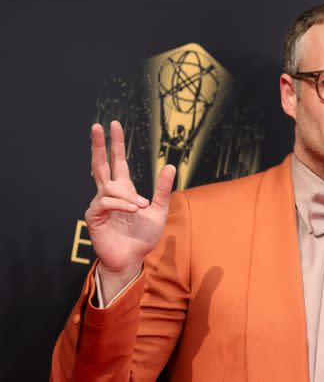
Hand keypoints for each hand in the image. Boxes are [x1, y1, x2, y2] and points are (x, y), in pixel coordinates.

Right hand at [85, 121, 175, 298]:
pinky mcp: (94, 216)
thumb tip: (170, 165)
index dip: (115, 144)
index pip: (118, 161)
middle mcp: (110, 193)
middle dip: (100, 145)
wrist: (132, 258)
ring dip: (127, 195)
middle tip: (98, 126)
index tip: (114, 125)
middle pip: (101, 164)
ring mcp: (100, 204)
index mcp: (125, 189)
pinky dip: (121, 204)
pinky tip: (133, 209)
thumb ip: (163, 189)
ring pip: (109, 186)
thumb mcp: (159, 210)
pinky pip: (106, 202)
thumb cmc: (143, 236)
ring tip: (140, 206)